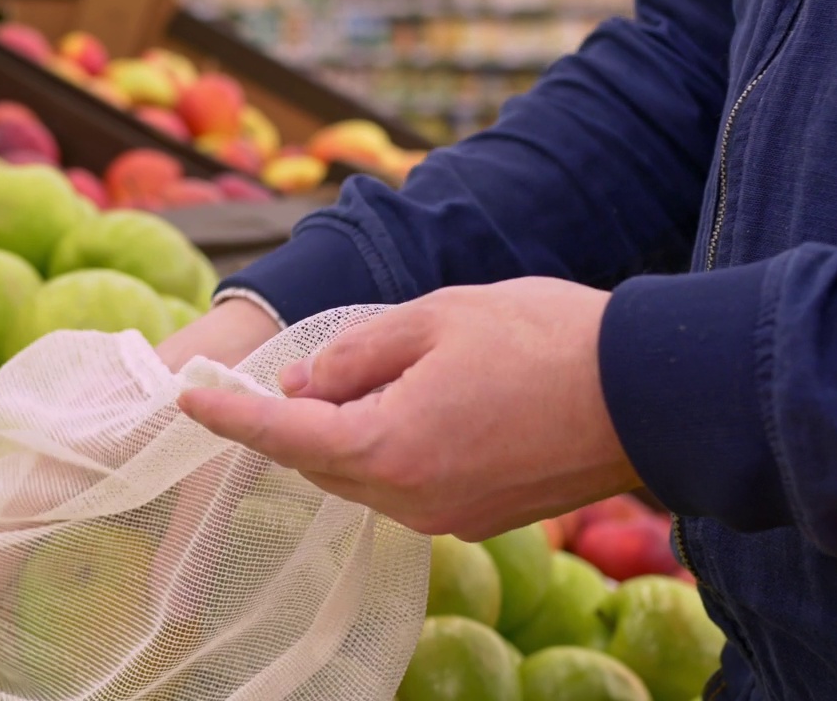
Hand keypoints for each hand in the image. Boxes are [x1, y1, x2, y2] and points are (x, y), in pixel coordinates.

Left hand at [176, 277, 640, 540]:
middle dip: (299, 419)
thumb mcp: (432, 318)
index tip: (190, 400)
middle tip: (305, 371)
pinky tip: (418, 408)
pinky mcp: (478, 518)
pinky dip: (389, 451)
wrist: (647, 391)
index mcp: (388, 448)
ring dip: (348, 434)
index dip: (229, 417)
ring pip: (363, 478)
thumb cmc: (540, 339)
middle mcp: (409, 499)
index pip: (283, 438)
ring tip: (375, 379)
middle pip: (321, 462)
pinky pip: (406, 488)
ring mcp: (446, 516)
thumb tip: (302, 386)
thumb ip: (351, 356)